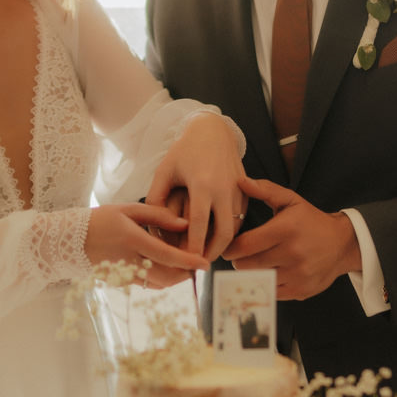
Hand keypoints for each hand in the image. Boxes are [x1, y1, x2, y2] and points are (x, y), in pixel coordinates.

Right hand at [85, 203, 209, 288]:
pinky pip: (147, 284)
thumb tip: (185, 223)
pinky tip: (165, 268)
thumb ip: (158, 215)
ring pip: (159, 284)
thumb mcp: (128, 209)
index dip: (189, 261)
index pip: (168, 255)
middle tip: (197, 265)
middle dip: (186, 274)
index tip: (205, 264)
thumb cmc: (100, 219)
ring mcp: (125, 274)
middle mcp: (130, 260)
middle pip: (167, 276)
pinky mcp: (121, 281)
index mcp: (133, 239)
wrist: (69, 241)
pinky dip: (161, 279)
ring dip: (176, 278)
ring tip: (184, 267)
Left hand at [145, 115, 245, 260]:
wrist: (214, 131)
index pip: (199, 224)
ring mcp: (237, 191)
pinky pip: (240, 218)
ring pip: (235, 228)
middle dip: (213, 253)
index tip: (188, 261)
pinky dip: (231, 232)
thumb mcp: (165, 170)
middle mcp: (223, 190)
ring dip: (223, 245)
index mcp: (202, 185)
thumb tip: (151, 224)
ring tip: (208, 255)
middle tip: (201, 265)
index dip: (194, 246)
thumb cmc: (185, 151)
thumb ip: (156, 196)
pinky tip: (217, 239)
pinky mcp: (246, 191)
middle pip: (224, 232)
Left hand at [224, 176, 361, 300]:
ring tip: (256, 264)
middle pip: (247, 265)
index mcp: (286, 229)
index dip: (231, 248)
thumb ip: (265, 190)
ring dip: (252, 273)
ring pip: (258, 280)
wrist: (343, 244)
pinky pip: (271, 292)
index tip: (229, 247)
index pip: (245, 245)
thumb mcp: (291, 200)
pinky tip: (271, 273)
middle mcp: (292, 253)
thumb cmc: (311, 221)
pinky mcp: (300, 290)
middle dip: (239, 261)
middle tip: (242, 256)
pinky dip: (267, 284)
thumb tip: (241, 181)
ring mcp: (297, 274)